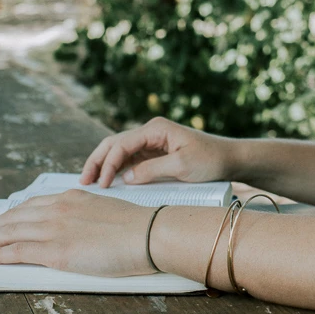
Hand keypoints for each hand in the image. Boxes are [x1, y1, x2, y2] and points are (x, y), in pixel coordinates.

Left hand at [0, 190, 155, 276]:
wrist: (148, 233)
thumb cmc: (136, 226)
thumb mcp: (105, 210)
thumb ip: (85, 215)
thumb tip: (76, 228)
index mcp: (71, 197)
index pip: (32, 205)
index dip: (12, 214)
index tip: (0, 220)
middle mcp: (58, 209)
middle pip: (15, 217)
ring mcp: (56, 229)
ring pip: (11, 232)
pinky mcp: (57, 251)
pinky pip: (19, 251)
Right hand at [81, 117, 234, 187]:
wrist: (230, 159)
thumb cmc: (210, 160)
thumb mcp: (182, 167)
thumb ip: (152, 170)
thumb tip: (126, 178)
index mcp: (155, 129)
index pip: (122, 144)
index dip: (108, 164)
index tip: (102, 184)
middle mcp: (150, 132)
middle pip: (114, 144)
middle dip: (97, 161)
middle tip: (84, 181)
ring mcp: (151, 142)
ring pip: (118, 151)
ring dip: (103, 165)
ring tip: (90, 182)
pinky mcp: (154, 154)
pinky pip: (129, 160)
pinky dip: (116, 169)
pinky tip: (108, 181)